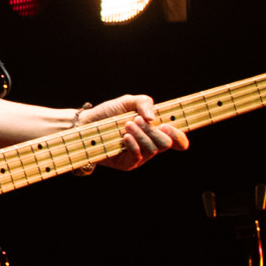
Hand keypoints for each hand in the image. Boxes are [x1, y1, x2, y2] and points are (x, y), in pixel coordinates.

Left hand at [70, 94, 186, 171]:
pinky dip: (133, 144)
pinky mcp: (128, 163)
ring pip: (153, 149)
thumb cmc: (108, 113)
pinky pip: (138, 156)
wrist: (86, 123)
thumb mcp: (127, 102)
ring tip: (126, 124)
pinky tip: (124, 136)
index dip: (179, 136)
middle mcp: (151, 144)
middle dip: (153, 130)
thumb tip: (153, 118)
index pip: (179, 140)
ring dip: (141, 134)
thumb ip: (144, 103)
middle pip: (167, 143)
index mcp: (156, 131)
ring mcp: (141, 156)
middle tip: (136, 120)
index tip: (166, 126)